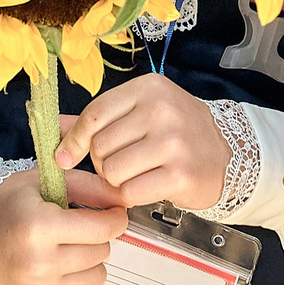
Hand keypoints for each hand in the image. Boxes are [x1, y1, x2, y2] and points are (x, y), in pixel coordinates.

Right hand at [0, 167, 127, 284]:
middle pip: (101, 253)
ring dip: (93, 264)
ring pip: (96, 279)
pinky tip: (82, 284)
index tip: (111, 215)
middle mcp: (39, 261)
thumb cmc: (5, 205)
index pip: (103, 229)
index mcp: (40, 226)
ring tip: (73, 251)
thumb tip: (122, 199)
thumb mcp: (43, 182)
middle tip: (80, 230)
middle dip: (99, 238)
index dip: (115, 219)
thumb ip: (88, 187)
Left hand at [54, 74, 233, 210]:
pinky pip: (130, 192)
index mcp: (149, 88)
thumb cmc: (178, 133)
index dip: (74, 140)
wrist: (227, 154)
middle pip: (100, 146)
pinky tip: (145, 187)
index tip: (66, 157)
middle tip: (123, 164)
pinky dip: (130, 196)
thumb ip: (99, 119)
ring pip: (112, 171)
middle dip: (102, 163)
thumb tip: (55, 127)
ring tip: (135, 175)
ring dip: (116, 181)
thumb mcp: (142, 112)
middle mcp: (161, 110)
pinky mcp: (180, 174)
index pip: (94, 115)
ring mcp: (173, 142)